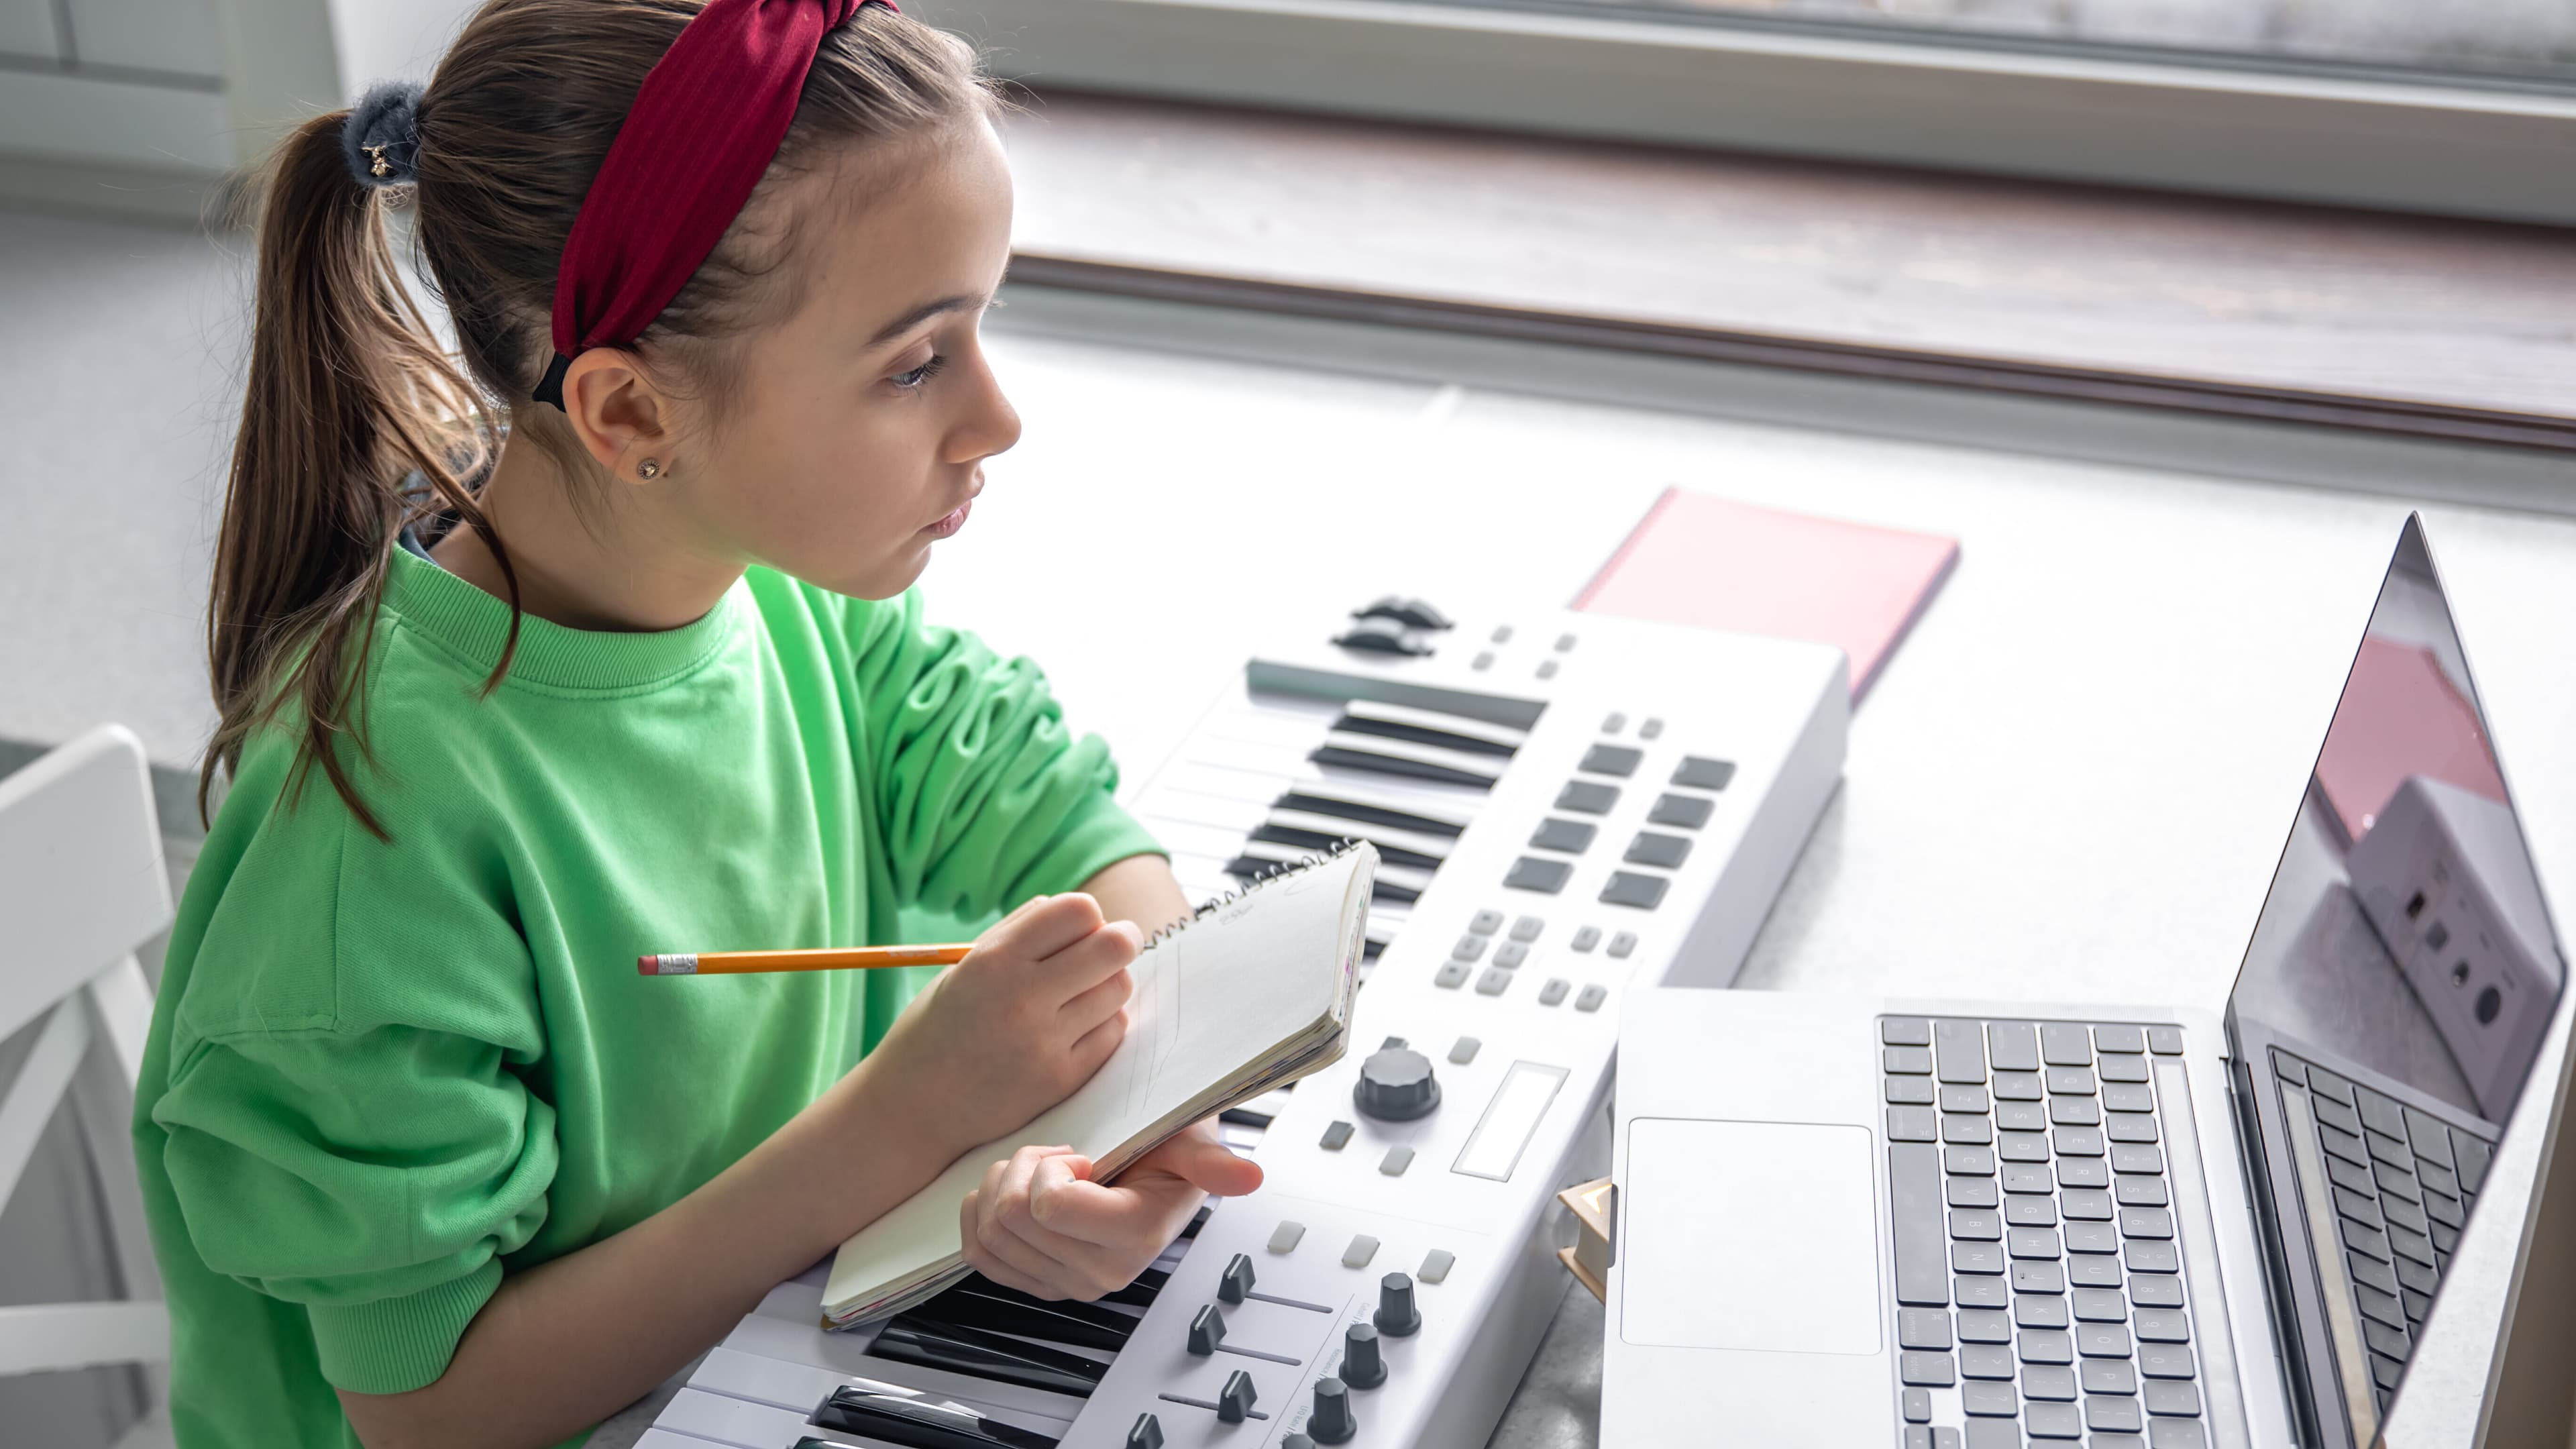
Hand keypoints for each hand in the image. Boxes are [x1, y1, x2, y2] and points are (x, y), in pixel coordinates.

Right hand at [866, 893, 1137, 1159]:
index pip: (1079, 912)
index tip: (1080, 929)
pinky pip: (1113, 1032)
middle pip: (1112, 947)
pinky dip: (1103, 1023)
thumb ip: (1021, 931)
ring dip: (1108, 984)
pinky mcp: (1061, 1080)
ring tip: (1080, 994)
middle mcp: (1021, 999)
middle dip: (1120, 941)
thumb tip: (1086, 914)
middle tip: (1114, 946)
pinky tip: (1074, 1028)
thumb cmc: (942, 1025)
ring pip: (1118, 989)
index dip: (1086, 916)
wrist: (915, 1107)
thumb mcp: (966, 966)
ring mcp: (1044, 1044)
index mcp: (994, 960)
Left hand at [959, 1119, 1263, 1299]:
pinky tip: (1017, 1194)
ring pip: (990, 1232)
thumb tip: (1248, 1177)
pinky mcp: (1036, 1282)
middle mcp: (1101, 1272)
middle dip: (1024, 1168)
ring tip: (1043, 1175)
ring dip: (1004, 1186)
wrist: (1156, 1175)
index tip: (1082, 1158)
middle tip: (1060, 1160)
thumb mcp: (1191, 1142)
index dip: (1051, 1167)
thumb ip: (1211, 1161)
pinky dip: (982, 1213)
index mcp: (1136, 1236)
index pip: (1050, 1206)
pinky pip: (979, 1253)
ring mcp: (1066, 1283)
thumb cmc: (1168, 1151)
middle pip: (1012, 1216)